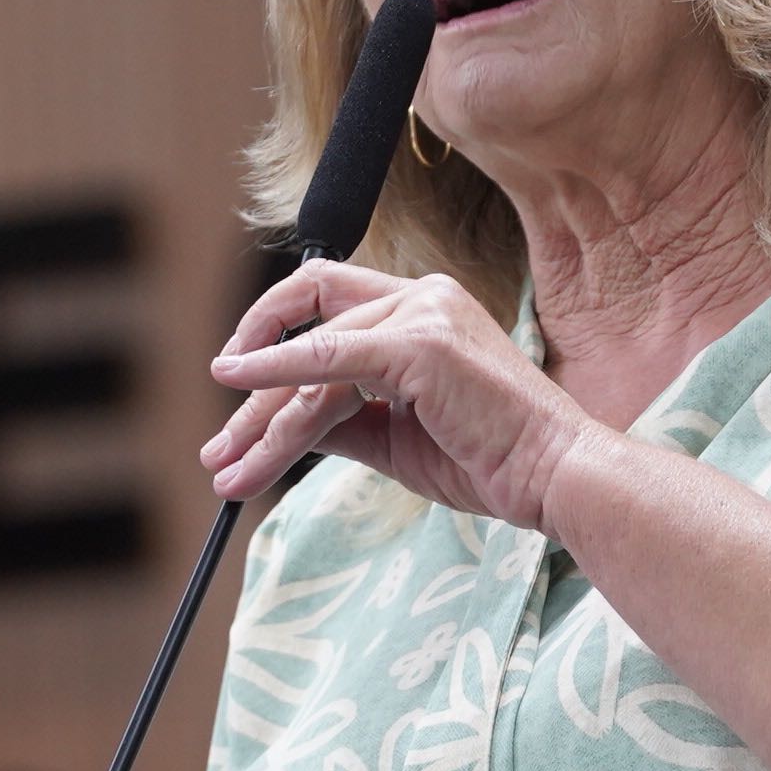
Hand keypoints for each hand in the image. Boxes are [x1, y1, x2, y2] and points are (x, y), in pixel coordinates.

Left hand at [206, 259, 597, 526]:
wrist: (553, 475)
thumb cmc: (492, 459)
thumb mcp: (398, 436)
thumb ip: (342, 419)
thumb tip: (281, 427)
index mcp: (424, 308)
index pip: (328, 305)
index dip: (272, 336)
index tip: (237, 386)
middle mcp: (421, 296)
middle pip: (306, 328)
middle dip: (254, 396)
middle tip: (217, 453)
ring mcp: (421, 313)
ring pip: (311, 361)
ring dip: (262, 420)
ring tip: (228, 470)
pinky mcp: (418, 344)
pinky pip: (327, 359)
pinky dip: (278, 374)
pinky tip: (237, 388)